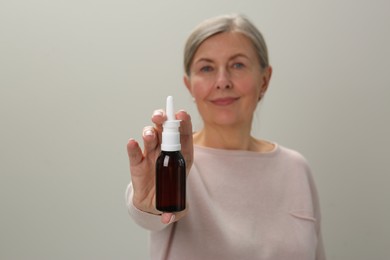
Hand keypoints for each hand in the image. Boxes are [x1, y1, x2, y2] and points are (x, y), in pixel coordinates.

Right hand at [127, 109, 192, 223]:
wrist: (153, 204)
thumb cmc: (169, 196)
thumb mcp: (177, 205)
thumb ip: (176, 212)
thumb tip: (167, 217)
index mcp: (182, 156)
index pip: (184, 136)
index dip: (184, 123)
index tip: (182, 114)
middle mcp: (166, 151)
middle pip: (165, 130)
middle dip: (163, 120)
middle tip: (160, 117)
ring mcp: (151, 155)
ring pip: (150, 138)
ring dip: (149, 133)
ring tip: (149, 134)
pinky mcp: (137, 163)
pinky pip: (134, 153)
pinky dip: (133, 147)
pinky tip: (132, 143)